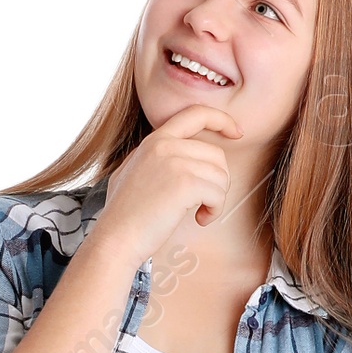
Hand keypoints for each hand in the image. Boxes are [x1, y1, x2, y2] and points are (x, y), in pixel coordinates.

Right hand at [96, 102, 241, 264]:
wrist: (115, 238)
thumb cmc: (124, 216)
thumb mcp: (131, 172)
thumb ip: (153, 158)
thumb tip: (176, 157)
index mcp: (155, 140)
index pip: (195, 114)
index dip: (222, 120)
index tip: (236, 132)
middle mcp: (165, 145)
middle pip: (216, 154)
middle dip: (219, 181)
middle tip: (205, 201)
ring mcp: (174, 162)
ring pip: (220, 175)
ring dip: (216, 199)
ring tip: (200, 213)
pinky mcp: (184, 184)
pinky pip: (218, 193)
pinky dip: (214, 210)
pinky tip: (200, 219)